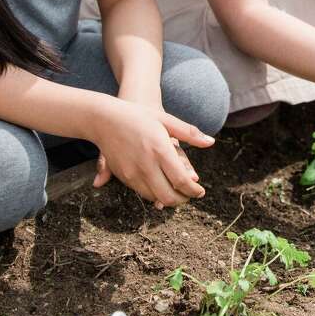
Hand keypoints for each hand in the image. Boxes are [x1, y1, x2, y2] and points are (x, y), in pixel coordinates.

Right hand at [90, 98, 214, 208]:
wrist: (104, 119)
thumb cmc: (138, 116)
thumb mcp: (165, 119)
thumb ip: (189, 133)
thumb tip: (210, 142)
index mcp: (160, 150)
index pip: (181, 180)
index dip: (193, 191)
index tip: (200, 192)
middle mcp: (146, 165)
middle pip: (168, 196)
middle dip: (183, 200)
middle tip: (190, 195)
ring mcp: (132, 173)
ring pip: (155, 197)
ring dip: (168, 199)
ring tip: (178, 193)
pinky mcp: (123, 176)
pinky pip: (141, 192)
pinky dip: (154, 194)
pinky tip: (161, 188)